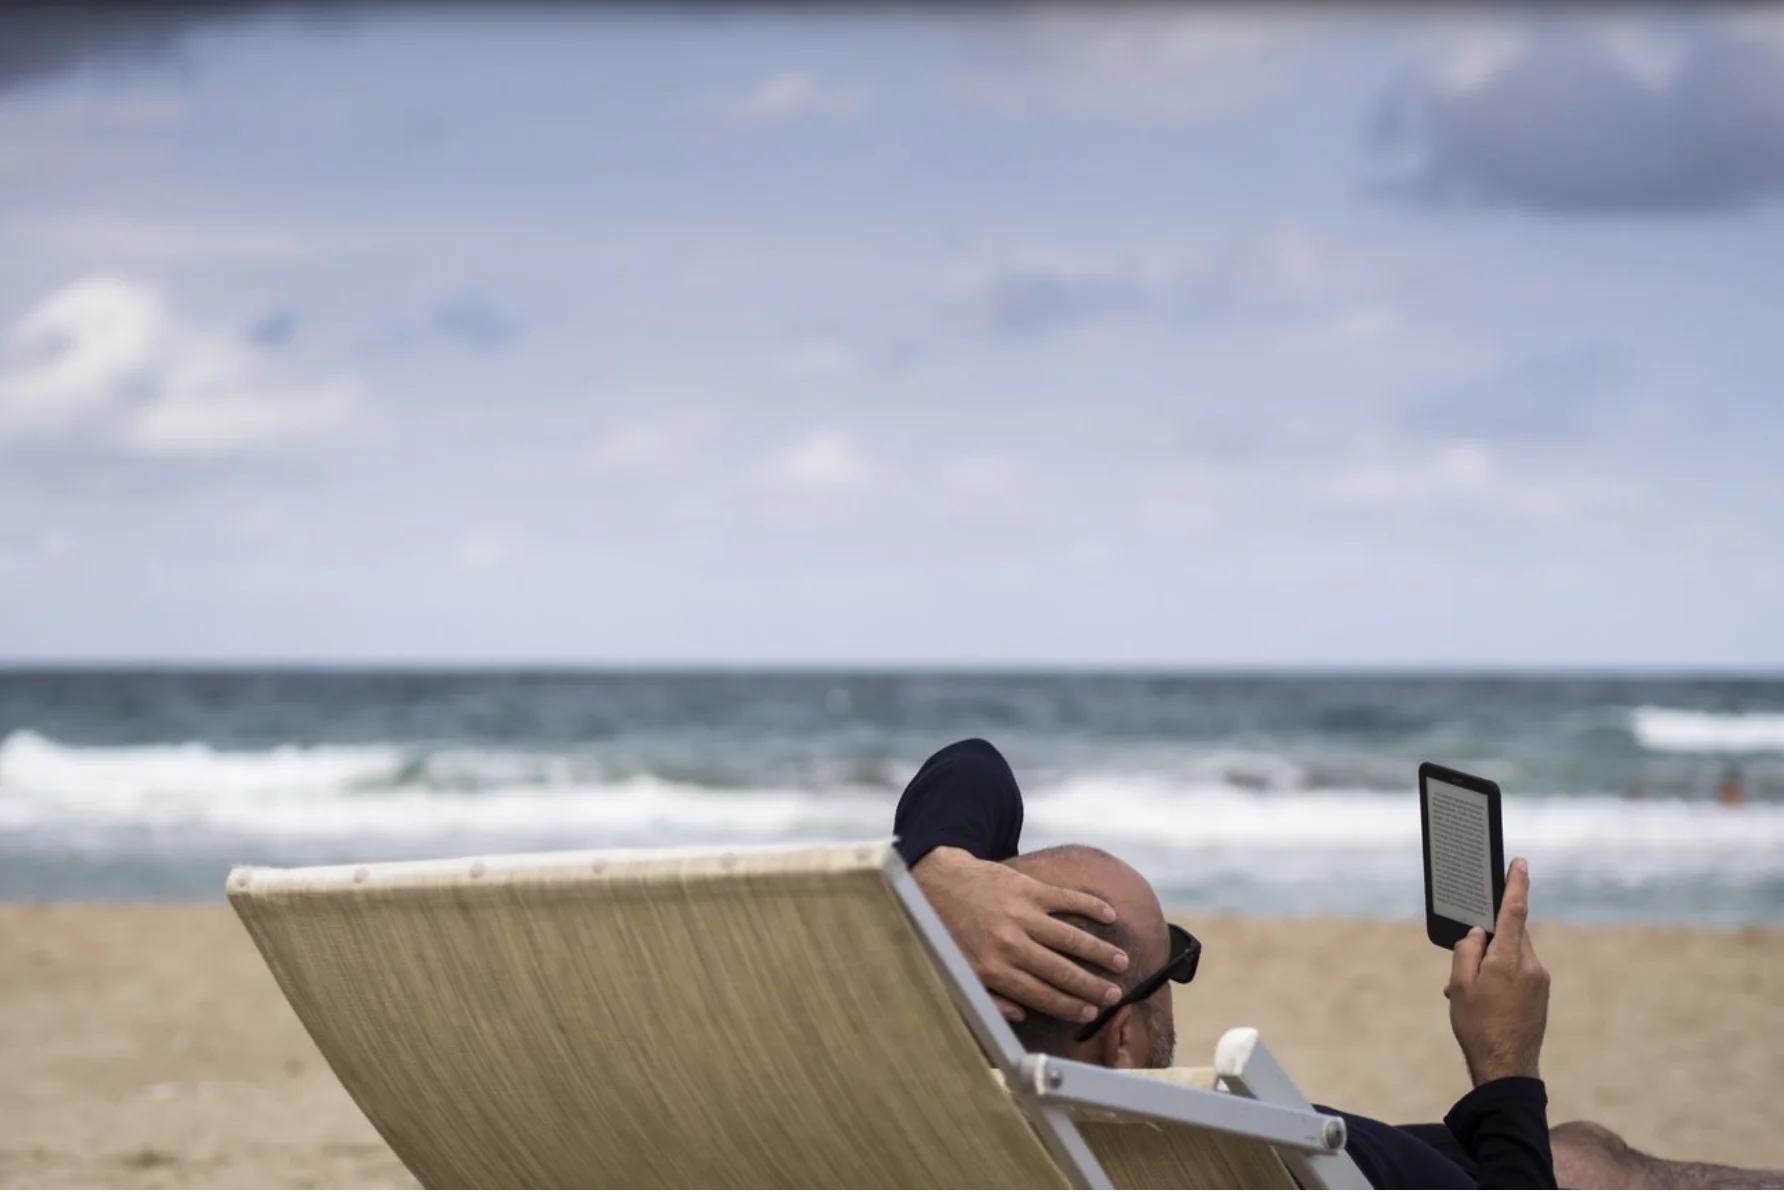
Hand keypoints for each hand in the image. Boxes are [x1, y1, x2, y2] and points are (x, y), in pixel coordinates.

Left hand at [912, 847, 1128, 1022]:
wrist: (936, 882)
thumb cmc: (949, 931)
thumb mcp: (959, 972)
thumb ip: (990, 997)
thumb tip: (1023, 1016)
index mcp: (993, 970)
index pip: (1041, 995)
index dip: (1069, 1006)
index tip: (1090, 1012)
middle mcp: (1010, 944)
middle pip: (1061, 971)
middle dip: (1092, 986)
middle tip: (1115, 994)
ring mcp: (1021, 914)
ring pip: (1070, 938)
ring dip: (1099, 951)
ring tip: (1121, 962)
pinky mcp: (1027, 887)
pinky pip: (1066, 899)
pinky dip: (1090, 907)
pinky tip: (1109, 916)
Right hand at [1446, 857, 1550, 1085]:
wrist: (1507, 1068)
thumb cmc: (1478, 1027)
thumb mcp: (1460, 986)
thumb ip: (1466, 952)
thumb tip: (1477, 934)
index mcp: (1508, 959)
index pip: (1514, 911)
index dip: (1516, 884)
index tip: (1520, 862)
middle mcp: (1530, 965)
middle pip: (1511, 934)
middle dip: (1489, 941)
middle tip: (1466, 966)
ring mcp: (1539, 981)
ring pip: (1514, 955)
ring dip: (1493, 964)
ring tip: (1471, 993)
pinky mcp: (1541, 995)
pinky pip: (1520, 973)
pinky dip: (1502, 978)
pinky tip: (1485, 1003)